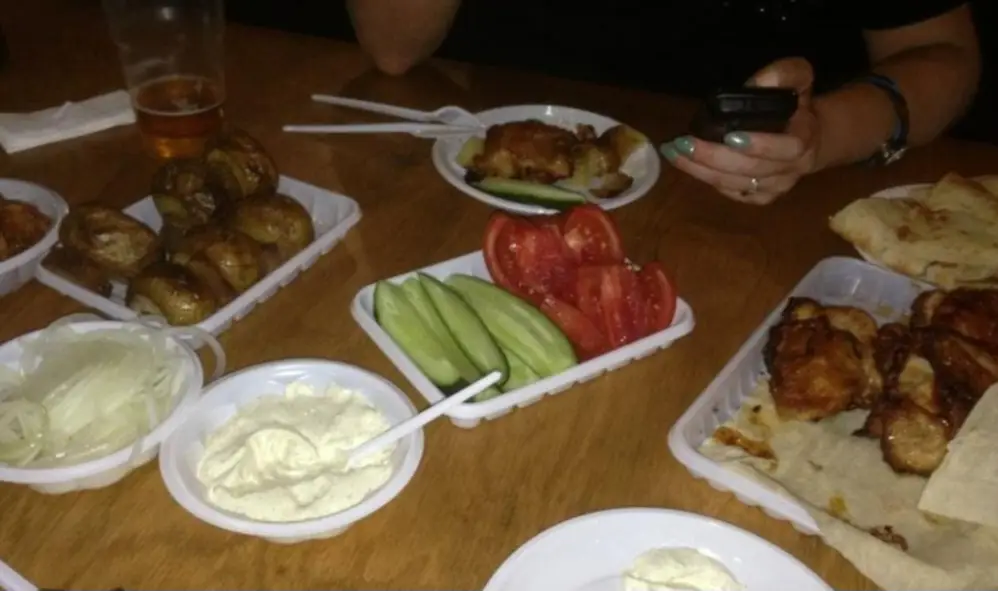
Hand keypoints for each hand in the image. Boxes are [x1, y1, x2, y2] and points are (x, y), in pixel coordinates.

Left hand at [661, 57, 821, 204]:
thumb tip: (755, 84)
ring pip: (735, 184)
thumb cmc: (797, 105)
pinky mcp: (761, 198)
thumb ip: (784, 74)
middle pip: (750, 170)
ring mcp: (776, 187)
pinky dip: (707, 179)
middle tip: (684, 143)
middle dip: (714, 157)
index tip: (730, 136)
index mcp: (803, 140)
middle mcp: (791, 170)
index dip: (758, 145)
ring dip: (701, 170)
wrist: (809, 137)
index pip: (784, 149)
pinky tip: (687, 165)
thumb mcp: (799, 79)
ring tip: (674, 152)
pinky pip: (731, 192)